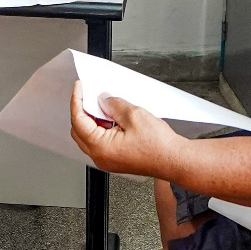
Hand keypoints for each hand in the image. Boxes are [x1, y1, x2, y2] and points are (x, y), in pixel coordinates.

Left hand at [68, 81, 182, 176]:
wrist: (174, 160)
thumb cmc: (159, 146)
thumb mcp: (134, 115)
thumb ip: (113, 105)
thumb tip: (103, 100)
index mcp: (100, 147)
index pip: (78, 120)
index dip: (77, 100)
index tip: (79, 88)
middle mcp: (100, 157)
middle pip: (79, 130)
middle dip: (82, 111)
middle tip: (89, 95)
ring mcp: (107, 161)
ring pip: (89, 137)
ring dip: (93, 120)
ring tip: (104, 105)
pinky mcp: (115, 161)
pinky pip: (100, 143)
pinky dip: (101, 129)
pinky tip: (112, 118)